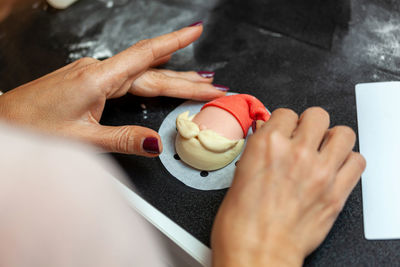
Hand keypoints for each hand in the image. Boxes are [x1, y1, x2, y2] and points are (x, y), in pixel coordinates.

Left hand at [0, 23, 226, 155]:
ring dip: (172, 77)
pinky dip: (150, 74)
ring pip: (141, 73)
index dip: (175, 43)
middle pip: (152, 71)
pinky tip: (158, 68)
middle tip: (214, 86)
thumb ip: (123, 140)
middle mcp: (97, 70)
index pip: (147, 58)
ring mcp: (92, 73)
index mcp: (97, 78)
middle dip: (186, 79)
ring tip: (198, 81)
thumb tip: (156, 144)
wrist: (4, 121)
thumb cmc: (33, 127)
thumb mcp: (82, 140)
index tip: (196, 32)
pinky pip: (128, 74)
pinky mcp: (89, 79)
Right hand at [211, 107, 365, 265]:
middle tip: (304, 139)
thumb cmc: (241, 222)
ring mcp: (320, 171)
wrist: (258, 252)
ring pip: (343, 133)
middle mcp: (296, 153)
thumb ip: (260, 151)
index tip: (285, 132)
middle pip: (317, 115)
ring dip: (332, 139)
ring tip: (323, 151)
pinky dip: (348, 161)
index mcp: (267, 145)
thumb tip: (268, 138)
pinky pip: (358, 161)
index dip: (285, 123)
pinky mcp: (337, 192)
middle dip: (309, 125)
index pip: (286, 113)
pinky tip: (335, 169)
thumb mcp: (241, 175)